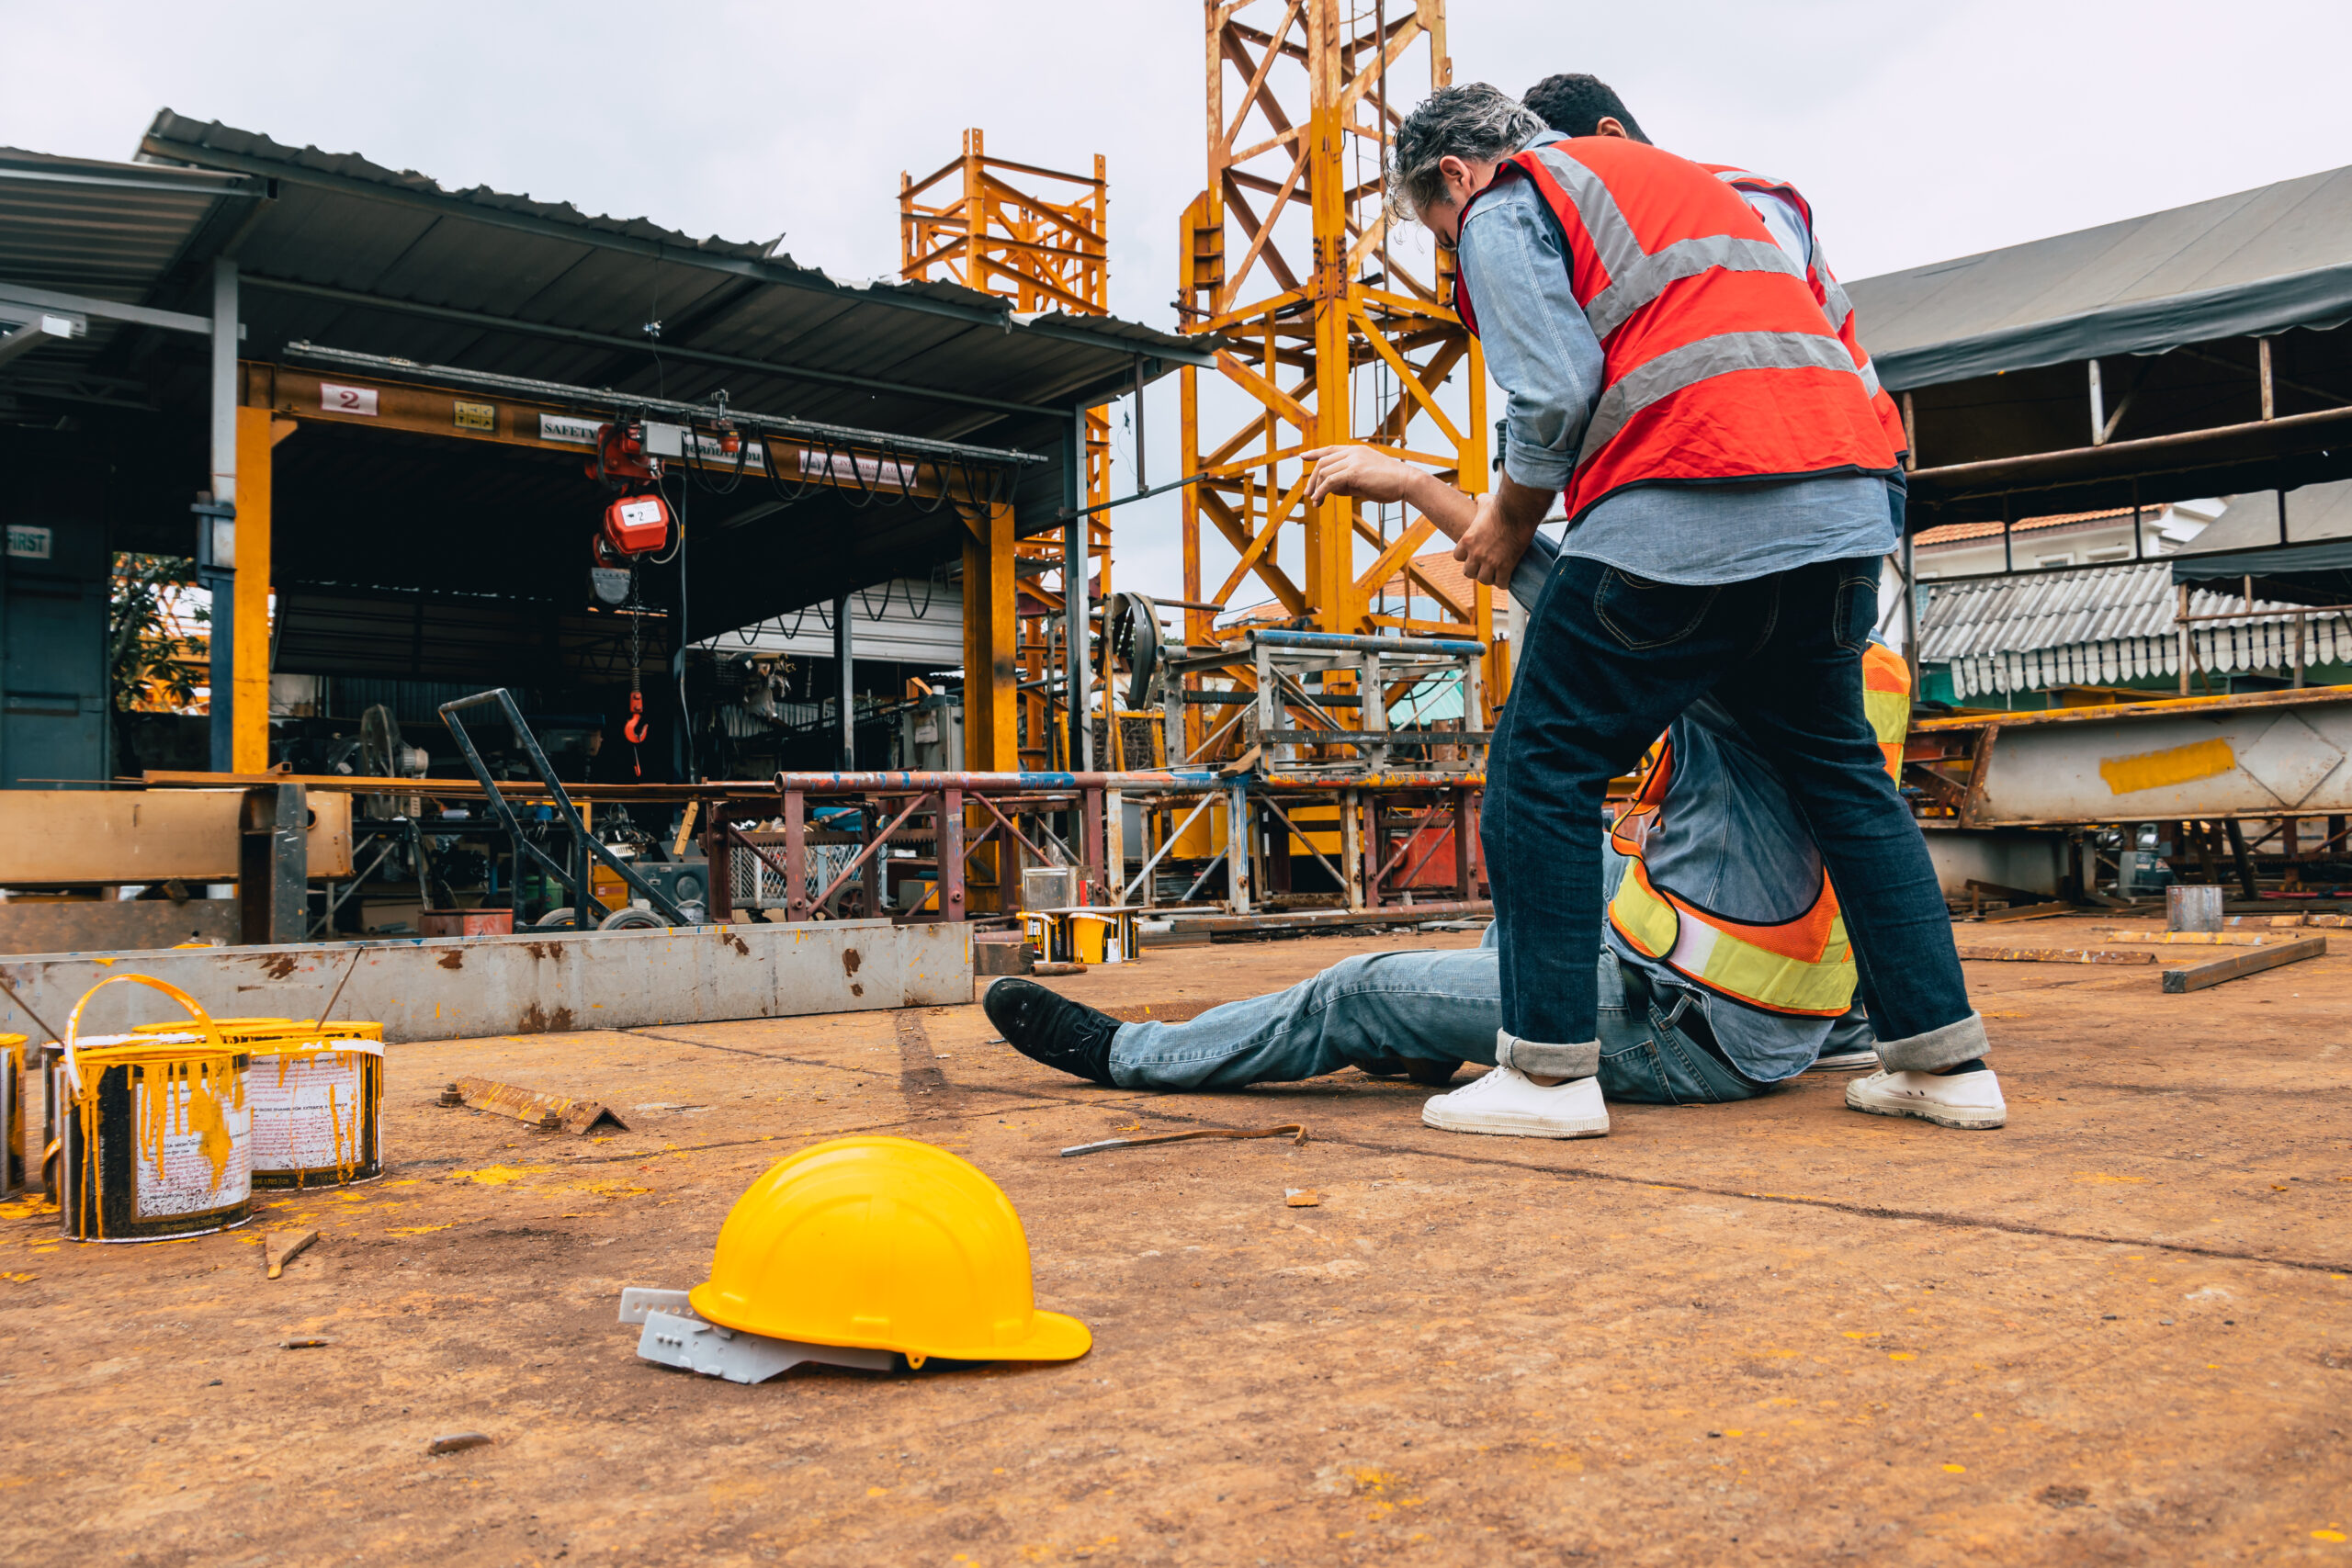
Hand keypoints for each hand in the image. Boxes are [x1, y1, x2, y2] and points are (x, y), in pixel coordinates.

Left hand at [1302, 444, 1419, 505]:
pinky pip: (1330, 481)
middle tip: (1309, 495)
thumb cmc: (1389, 484)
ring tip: (1316, 502)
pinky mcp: (1355, 472)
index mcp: (1357, 450)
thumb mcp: (1365, 481)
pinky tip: (1319, 500)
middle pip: (1323, 462)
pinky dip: (1322, 492)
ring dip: (1317, 489)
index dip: (1315, 453)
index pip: (1330, 449)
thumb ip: (1347, 482)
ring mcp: (1354, 460)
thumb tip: (1330, 490)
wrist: (1407, 482)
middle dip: (1313, 479)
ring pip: (1325, 472)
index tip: (1303, 457)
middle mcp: (1353, 452)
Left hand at [1453, 493, 1536, 587]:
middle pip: (1468, 572)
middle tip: (1485, 567)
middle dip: (1476, 570)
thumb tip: (1479, 498)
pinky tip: (1508, 577)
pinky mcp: (1505, 566)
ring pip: (1483, 580)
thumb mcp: (1485, 501)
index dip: (1466, 557)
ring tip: (1496, 574)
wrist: (1518, 511)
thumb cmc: (1502, 505)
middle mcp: (1475, 553)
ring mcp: (1489, 561)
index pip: (1458, 557)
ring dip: (1489, 578)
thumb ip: (1479, 502)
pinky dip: (1504, 582)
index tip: (1474, 555)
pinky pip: (1500, 582)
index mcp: (1467, 539)